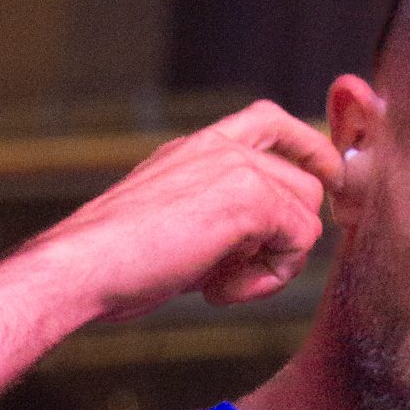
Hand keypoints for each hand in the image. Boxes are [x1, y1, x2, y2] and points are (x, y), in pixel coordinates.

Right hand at [24, 102, 345, 324]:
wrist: (82, 267)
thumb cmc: (116, 259)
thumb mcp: (176, 223)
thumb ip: (221, 218)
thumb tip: (268, 241)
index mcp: (198, 146)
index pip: (272, 121)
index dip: (309, 149)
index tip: (327, 183)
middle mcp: (219, 146)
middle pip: (305, 181)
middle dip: (287, 235)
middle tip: (239, 272)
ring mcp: (236, 166)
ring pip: (308, 213)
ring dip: (275, 262)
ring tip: (220, 281)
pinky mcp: (249, 198)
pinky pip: (299, 240)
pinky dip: (268, 278)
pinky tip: (217, 288)